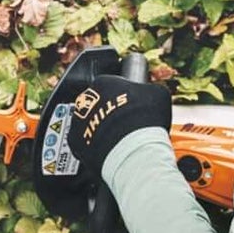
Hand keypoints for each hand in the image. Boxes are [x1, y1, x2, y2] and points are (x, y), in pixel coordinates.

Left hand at [62, 72, 170, 186]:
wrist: (134, 149)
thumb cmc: (146, 119)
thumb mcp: (158, 94)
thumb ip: (148, 90)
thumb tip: (150, 94)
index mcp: (103, 83)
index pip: (111, 86)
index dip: (122, 97)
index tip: (131, 106)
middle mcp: (86, 100)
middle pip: (97, 104)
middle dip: (109, 113)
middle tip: (125, 124)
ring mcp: (78, 121)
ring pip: (89, 123)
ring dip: (101, 129)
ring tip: (119, 139)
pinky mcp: (75, 142)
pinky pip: (84, 142)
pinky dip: (95, 146)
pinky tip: (110, 149)